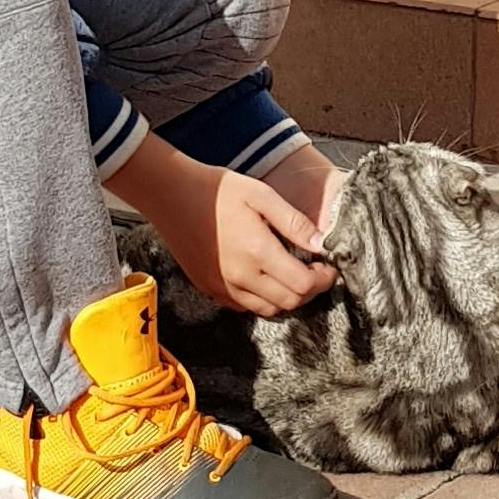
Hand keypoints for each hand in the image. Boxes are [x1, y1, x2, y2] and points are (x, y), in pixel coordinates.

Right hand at [158, 159, 336, 317]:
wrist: (170, 194)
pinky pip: (244, 306)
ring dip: (287, 297)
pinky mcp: (209, 287)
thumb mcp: (262, 195)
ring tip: (292, 273)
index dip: (323, 279)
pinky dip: (262, 298)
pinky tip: (264, 277)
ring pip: (268, 309)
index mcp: (257, 251)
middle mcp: (240, 276)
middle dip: (310, 290)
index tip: (328, 266)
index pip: (303, 284)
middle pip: (289, 302)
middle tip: (315, 270)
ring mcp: (223, 286)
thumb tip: (322, 244)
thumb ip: (294, 222)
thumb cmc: (216, 189)